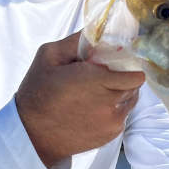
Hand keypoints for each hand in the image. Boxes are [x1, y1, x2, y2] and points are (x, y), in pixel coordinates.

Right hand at [16, 31, 144, 168]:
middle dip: (123, 78)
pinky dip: (112, 111)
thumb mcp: (49, 56)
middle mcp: (109, 102)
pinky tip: (92, 110)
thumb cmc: (37, 93)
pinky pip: (121, 117)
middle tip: (102, 78)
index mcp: (96, 80)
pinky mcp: (110, 135)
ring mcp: (112, 121)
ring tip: (96, 95)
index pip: (136, 74)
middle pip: (134, 86)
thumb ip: (77, 41)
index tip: (117, 64)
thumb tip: (99, 32)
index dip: (128, 67)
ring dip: (119, 95)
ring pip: (130, 101)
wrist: (32, 135)